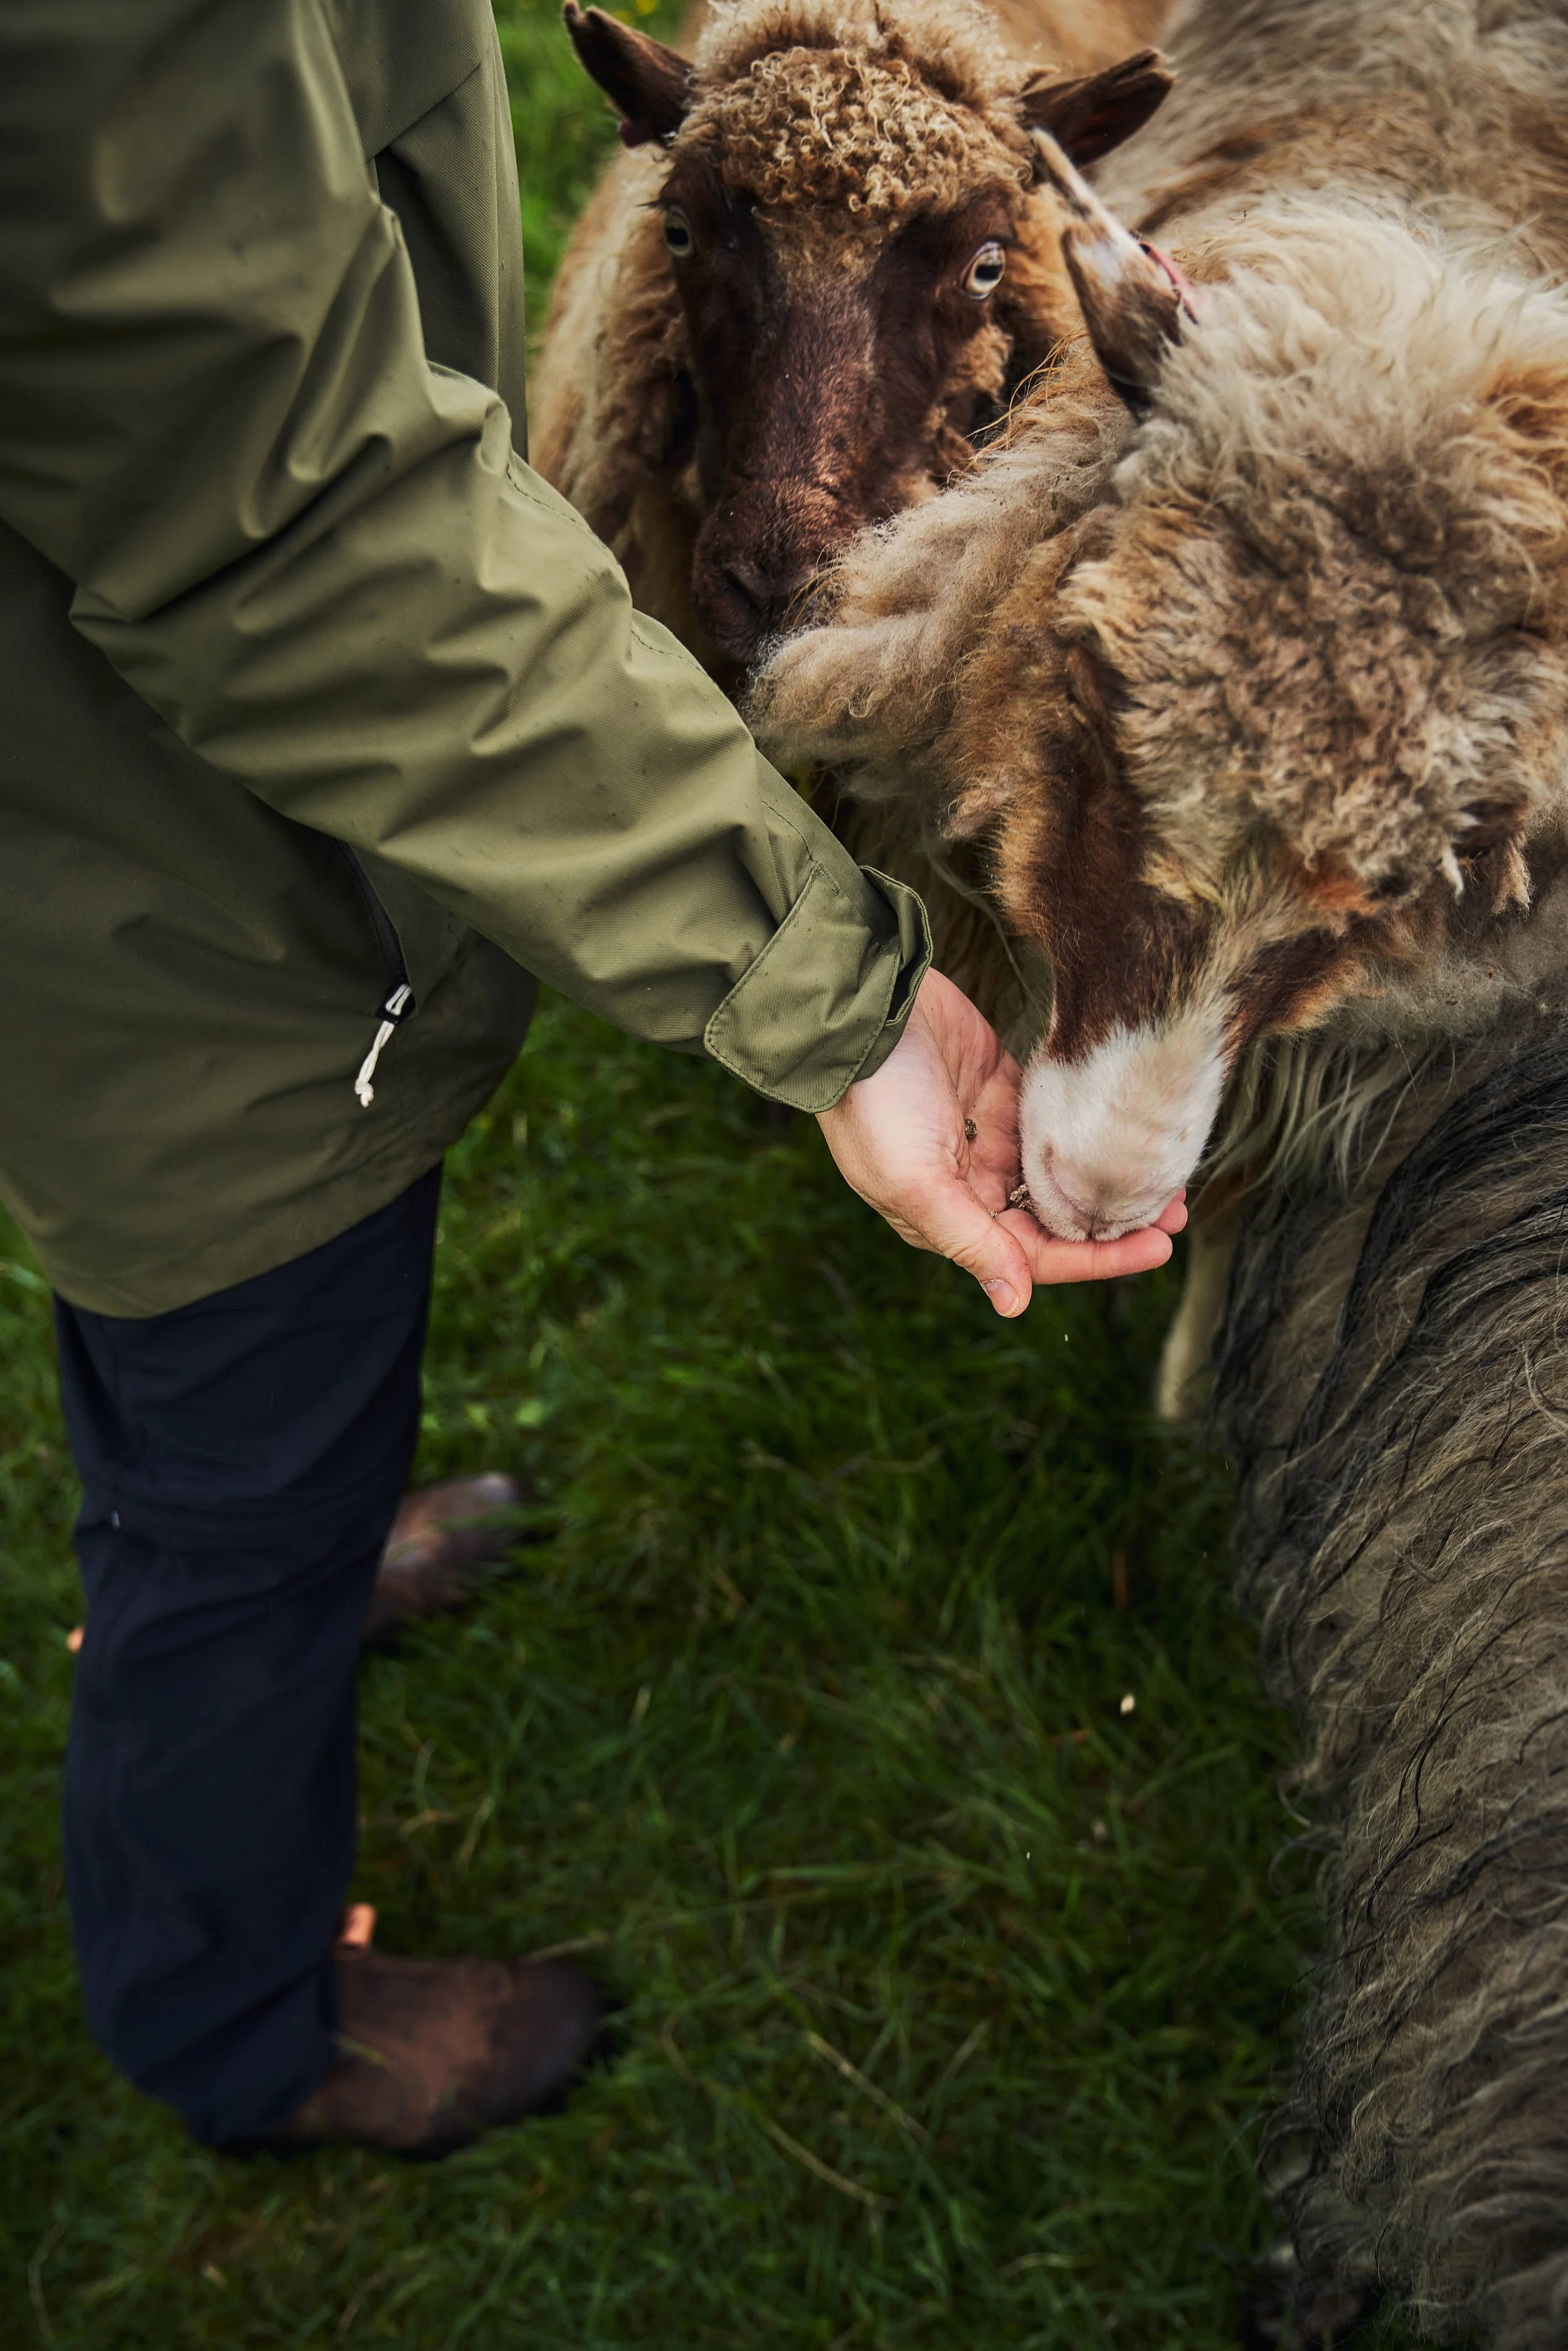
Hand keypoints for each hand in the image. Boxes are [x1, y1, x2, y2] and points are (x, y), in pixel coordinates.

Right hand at [816, 968, 1185, 1316]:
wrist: (861, 1011)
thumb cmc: (875, 1102)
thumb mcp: (915, 1180)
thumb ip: (970, 1240)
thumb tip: (1014, 1304)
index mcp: (947, 1218)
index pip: (1034, 1255)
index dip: (1097, 1257)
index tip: (1157, 1248)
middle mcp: (971, 1185)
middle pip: (1055, 1217)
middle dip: (1114, 1220)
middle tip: (1175, 1214)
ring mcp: (987, 1135)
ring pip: (1062, 1171)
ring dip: (1109, 1176)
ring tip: (1166, 1174)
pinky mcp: (1000, 1086)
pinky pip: (1055, 1119)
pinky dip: (1090, 1128)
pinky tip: (1129, 1130)